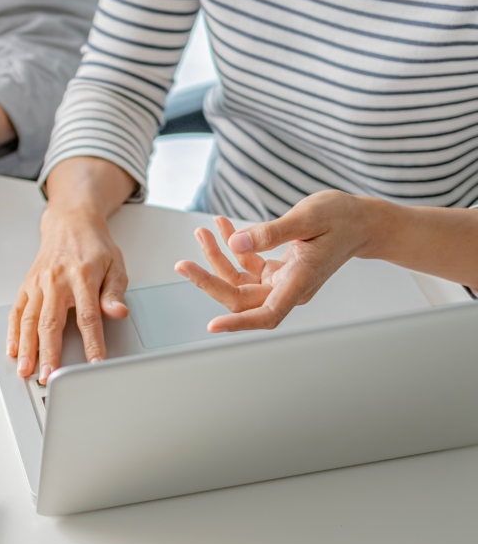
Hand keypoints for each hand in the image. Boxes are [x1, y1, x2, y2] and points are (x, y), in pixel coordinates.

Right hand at [9, 204, 129, 382]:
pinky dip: (13, 331)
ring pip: (30, 320)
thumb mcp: (115, 265)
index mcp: (82, 276)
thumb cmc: (94, 246)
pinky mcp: (27, 285)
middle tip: (49, 376)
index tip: (94, 365)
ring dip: (27, 347)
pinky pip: (17, 311)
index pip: (88, 316)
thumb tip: (118, 312)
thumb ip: (114, 292)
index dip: (92, 343)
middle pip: (51, 322)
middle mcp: (56, 280)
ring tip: (26, 370)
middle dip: (49, 353)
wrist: (69, 222)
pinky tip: (13, 349)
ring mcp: (38, 283)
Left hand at [174, 190, 371, 331]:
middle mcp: (288, 288)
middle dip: (209, 280)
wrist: (362, 220)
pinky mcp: (277, 270)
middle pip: (240, 297)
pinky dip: (233, 247)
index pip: (266, 314)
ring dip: (217, 257)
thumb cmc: (342, 218)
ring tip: (204, 231)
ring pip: (238, 280)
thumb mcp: (307, 217)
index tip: (212, 325)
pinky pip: (246, 264)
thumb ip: (270, 232)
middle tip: (182, 264)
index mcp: (300, 283)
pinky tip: (222, 226)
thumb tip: (236, 244)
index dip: (238, 323)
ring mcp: (281, 280)